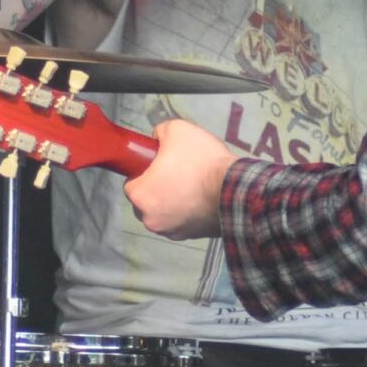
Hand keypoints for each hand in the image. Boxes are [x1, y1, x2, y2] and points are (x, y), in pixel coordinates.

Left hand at [125, 118, 235, 240]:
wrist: (235, 188)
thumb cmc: (201, 161)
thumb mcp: (177, 130)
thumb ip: (159, 133)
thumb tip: (157, 139)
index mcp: (140, 196)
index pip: (130, 183)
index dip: (143, 172)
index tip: (159, 164)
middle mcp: (150, 219)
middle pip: (146, 201)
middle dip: (156, 189)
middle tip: (176, 173)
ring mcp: (171, 232)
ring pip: (163, 213)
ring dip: (172, 202)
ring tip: (192, 186)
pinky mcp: (190, 237)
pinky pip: (182, 221)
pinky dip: (187, 212)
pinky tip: (202, 198)